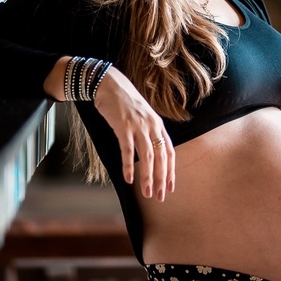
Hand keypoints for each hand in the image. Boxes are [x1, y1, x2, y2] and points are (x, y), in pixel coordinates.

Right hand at [92, 66, 174, 200]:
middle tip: (159, 197)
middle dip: (161, 179)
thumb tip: (151, 152)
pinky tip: (128, 179)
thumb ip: (148, 132)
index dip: (170, 171)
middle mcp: (151, 126)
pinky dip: (128, 166)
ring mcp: (138, 126)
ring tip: (146, 192)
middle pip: (161, 157)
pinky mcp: (123, 126)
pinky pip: (127, 150)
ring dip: (148, 177)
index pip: (169, 152)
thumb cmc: (124, 102)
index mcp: (158, 125)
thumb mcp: (142, 116)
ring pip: (147, 156)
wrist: (109, 84)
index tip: (169, 187)